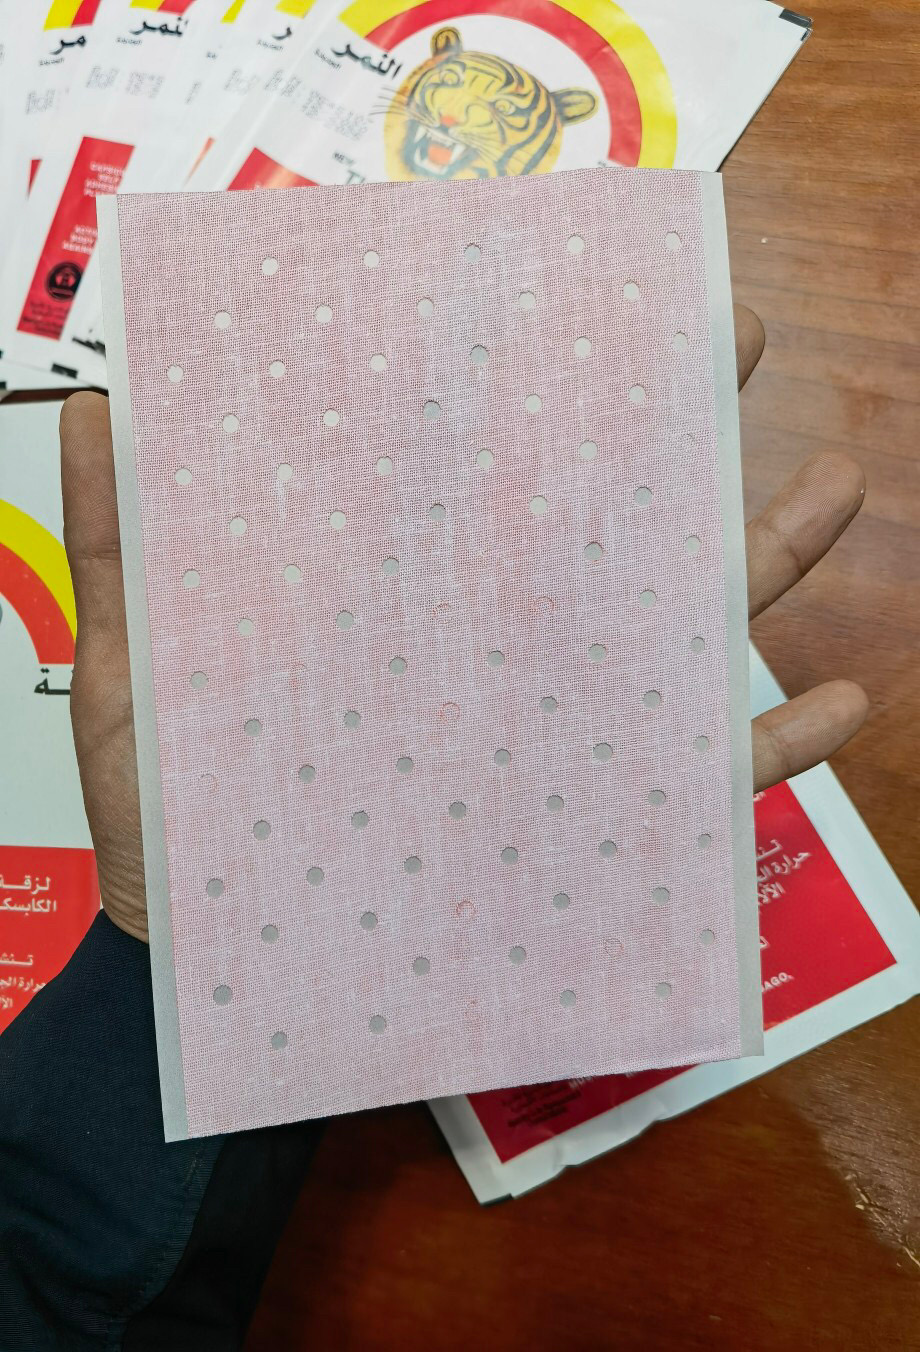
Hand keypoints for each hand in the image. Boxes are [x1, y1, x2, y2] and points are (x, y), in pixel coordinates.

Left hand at [60, 306, 867, 942]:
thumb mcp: (132, 681)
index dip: (525, 378)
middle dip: (674, 428)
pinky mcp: (578, 823)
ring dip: (765, 559)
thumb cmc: (175, 827)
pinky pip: (694, 787)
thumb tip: (101, 406)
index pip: (474, 465)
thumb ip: (123, 549)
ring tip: (838, 483)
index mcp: (399, 595)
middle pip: (596, 522)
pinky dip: (772, 751)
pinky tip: (845, 703)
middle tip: (741, 338)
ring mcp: (542, 729)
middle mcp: (486, 647)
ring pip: (674, 634)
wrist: (215, 971)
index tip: (581, 289)